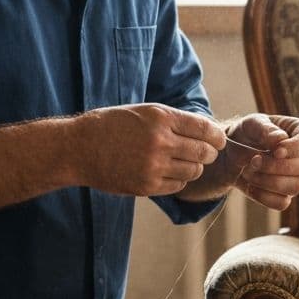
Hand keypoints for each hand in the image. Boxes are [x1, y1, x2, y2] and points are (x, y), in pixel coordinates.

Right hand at [76, 103, 225, 195]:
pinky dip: (178, 180)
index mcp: (161, 118)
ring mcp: (154, 166)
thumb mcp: (143, 112)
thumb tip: (206, 131)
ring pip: (193, 171)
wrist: (79, 148)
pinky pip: (177, 186)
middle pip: (203, 152)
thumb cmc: (112, 126)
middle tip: (206, 154)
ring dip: (194, 168)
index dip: (216, 137)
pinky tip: (168, 173)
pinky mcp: (147, 186)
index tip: (219, 140)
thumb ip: (173, 121)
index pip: (204, 129)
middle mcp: (160, 141)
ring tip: (184, 163)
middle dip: (209, 153)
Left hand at [225, 114, 298, 211]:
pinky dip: (263, 196)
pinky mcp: (285, 196)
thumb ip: (265, 129)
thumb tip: (280, 140)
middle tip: (254, 160)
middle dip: (276, 166)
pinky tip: (250, 185)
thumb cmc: (247, 134)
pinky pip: (281, 203)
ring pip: (295, 187)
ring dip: (268, 180)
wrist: (232, 154)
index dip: (296, 148)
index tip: (276, 151)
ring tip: (249, 171)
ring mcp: (298, 179)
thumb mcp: (251, 124)